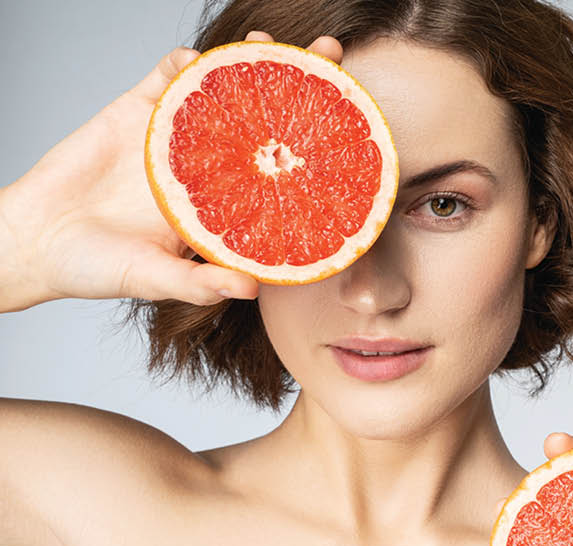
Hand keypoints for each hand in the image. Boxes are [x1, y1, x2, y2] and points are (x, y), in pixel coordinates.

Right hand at [0, 31, 341, 310]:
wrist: (34, 242)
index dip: (316, 140)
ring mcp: (176, 135)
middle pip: (265, 114)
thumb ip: (199, 284)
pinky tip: (199, 60)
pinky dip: (184, 64)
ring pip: (221, 87)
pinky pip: (166, 78)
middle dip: (299, 81)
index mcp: (225, 200)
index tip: (352, 121)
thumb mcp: (154, 280)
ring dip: (245, 60)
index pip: (282, 163)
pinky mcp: (135, 112)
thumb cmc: (98, 268)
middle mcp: (210, 163)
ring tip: (269, 43)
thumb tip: (251, 289)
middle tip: (331, 55)